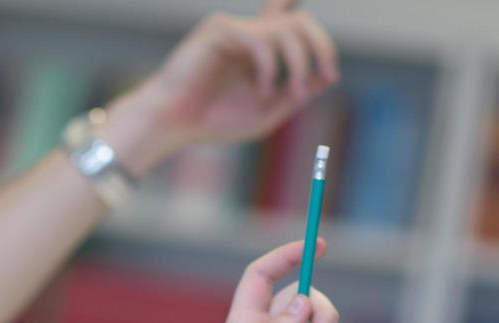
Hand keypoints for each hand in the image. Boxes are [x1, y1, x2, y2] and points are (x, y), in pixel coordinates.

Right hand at [103, 0, 339, 173]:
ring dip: (299, 62)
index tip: (329, 76)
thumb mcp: (264, 115)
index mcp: (257, 51)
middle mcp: (246, 34)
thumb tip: (324, 78)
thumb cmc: (210, 123)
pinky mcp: (218, 30)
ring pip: (285, 27)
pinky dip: (269, 66)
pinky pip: (260, 37)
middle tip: (326, 77)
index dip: (319, 42)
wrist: (169, 125)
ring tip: (292, 92)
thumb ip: (293, 97)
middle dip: (321, 47)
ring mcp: (233, 29)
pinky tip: (261, 90)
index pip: (293, 25)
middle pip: (299, 20)